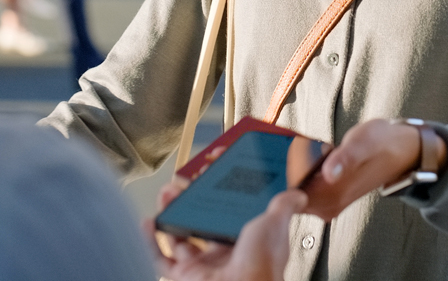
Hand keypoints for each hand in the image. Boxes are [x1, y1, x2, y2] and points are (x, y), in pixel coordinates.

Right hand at [148, 180, 305, 280]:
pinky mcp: (185, 275)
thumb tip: (298, 194)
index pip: (229, 214)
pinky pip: (161, 258)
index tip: (210, 177)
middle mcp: (223, 254)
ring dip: (171, 213)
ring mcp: (202, 266)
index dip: (218, 195)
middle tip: (183, 184)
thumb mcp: (275, 224)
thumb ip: (284, 206)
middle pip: (200, 223)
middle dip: (189, 201)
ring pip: (179, 237)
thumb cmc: (263, 264)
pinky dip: (151, 240)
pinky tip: (149, 221)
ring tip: (167, 193)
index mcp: (245, 242)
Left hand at [301, 119, 444, 219]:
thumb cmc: (382, 143)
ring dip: (297, 174)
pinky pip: (310, 191)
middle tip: (296, 148)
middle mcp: (333, 202)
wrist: (402, 149)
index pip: (295, 198)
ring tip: (304, 149)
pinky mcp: (335, 194)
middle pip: (295, 198)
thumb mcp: (363, 142)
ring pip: (301, 194)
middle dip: (289, 174)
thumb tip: (329, 173)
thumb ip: (345, 157)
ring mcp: (334, 200)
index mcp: (336, 193)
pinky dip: (305, 176)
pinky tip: (311, 158)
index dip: (286, 178)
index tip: (289, 156)